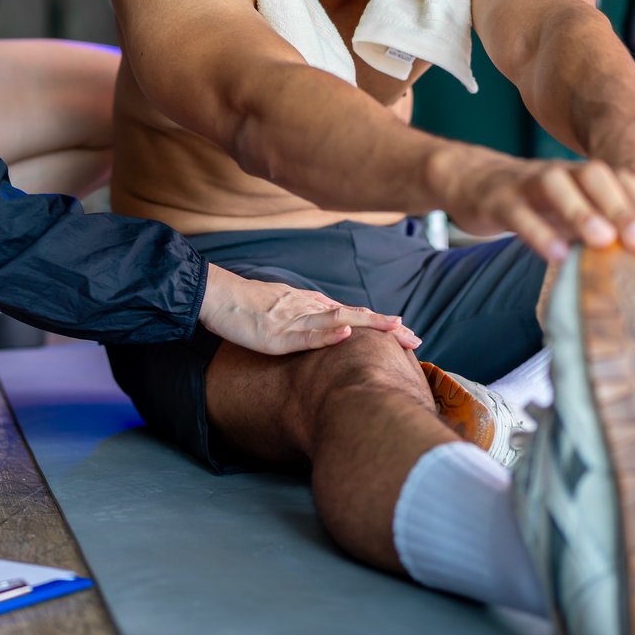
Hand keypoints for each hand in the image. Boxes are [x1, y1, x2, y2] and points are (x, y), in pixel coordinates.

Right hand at [198, 265, 421, 355]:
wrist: (218, 296)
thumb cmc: (248, 304)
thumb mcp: (285, 307)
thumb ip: (309, 314)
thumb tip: (334, 323)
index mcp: (311, 305)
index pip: (353, 313)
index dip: (380, 323)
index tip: (406, 332)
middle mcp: (309, 309)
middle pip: (355, 316)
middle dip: (386, 328)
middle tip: (416, 339)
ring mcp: (294, 319)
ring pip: (337, 321)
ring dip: (368, 325)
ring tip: (395, 329)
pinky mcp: (277, 333)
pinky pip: (305, 334)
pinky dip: (326, 334)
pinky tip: (345, 333)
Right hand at [431, 146, 634, 261]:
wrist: (472, 183)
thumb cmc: (534, 207)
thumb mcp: (572, 215)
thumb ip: (604, 233)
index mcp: (586, 178)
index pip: (626, 183)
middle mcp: (562, 174)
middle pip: (598, 179)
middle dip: (627, 207)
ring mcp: (527, 182)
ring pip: (557, 186)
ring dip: (584, 211)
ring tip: (606, 242)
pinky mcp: (497, 198)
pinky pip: (518, 211)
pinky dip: (537, 230)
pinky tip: (556, 255)